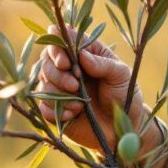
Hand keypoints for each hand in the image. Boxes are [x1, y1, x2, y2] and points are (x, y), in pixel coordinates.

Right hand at [36, 26, 167, 167]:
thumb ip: (103, 64)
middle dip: (57, 73)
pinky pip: (43, 107)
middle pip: (45, 61)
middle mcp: (68, 69)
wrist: (125, 127)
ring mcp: (60, 89)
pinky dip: (56, 110)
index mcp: (83, 53)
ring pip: (43, 84)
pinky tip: (73, 114)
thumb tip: (81, 55)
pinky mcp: (56, 110)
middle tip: (75, 85)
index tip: (66, 61)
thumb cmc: (125, 95)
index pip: (60, 40)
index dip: (57, 47)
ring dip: (58, 93)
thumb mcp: (121, 75)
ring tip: (80, 104)